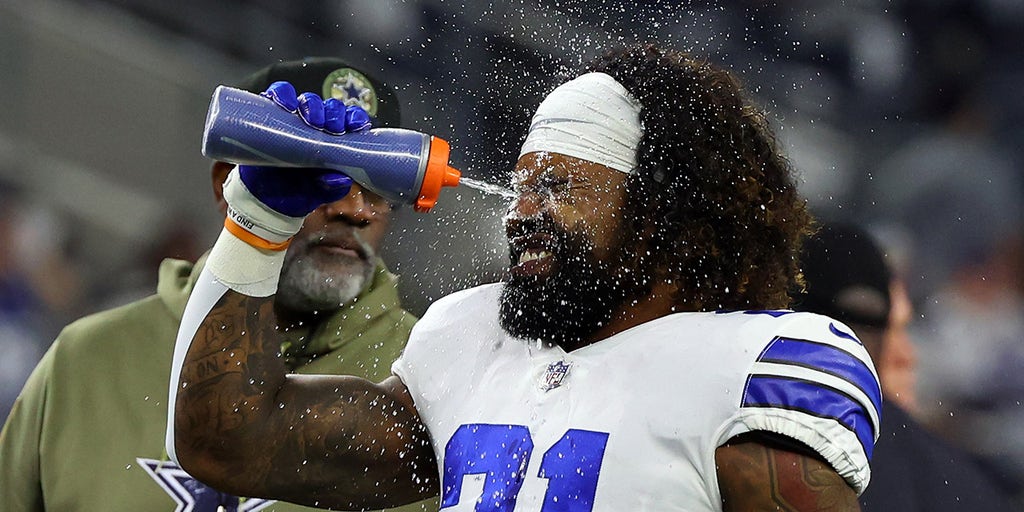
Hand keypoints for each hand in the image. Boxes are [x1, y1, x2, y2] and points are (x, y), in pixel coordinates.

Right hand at [222, 82, 373, 248]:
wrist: (265, 199)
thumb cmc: (297, 192)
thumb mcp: (317, 192)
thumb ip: (331, 186)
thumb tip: (342, 178)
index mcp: (335, 141)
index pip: (350, 121)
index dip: (355, 119)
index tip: (357, 125)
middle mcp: (316, 126)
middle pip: (330, 108)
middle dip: (334, 113)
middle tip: (331, 126)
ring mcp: (294, 119)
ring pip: (307, 100)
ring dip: (311, 105)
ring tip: (311, 119)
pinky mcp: (270, 115)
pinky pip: (277, 95)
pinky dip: (282, 94)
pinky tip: (285, 104)